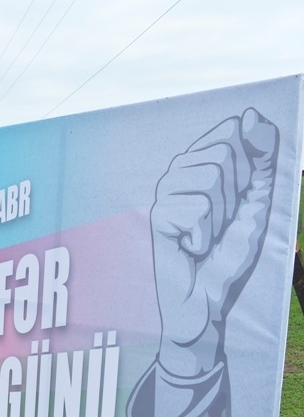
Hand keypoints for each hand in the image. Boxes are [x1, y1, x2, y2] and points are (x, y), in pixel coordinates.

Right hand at [150, 108, 277, 376]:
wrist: (206, 301)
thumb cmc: (227, 255)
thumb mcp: (257, 201)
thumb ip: (261, 158)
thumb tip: (252, 115)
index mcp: (201, 164)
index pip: (233, 130)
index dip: (250, 161)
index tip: (243, 196)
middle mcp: (177, 173)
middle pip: (223, 152)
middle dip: (237, 192)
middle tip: (222, 224)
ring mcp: (163, 193)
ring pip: (211, 177)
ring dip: (221, 216)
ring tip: (206, 237)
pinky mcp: (156, 217)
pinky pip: (197, 207)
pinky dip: (205, 234)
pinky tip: (191, 249)